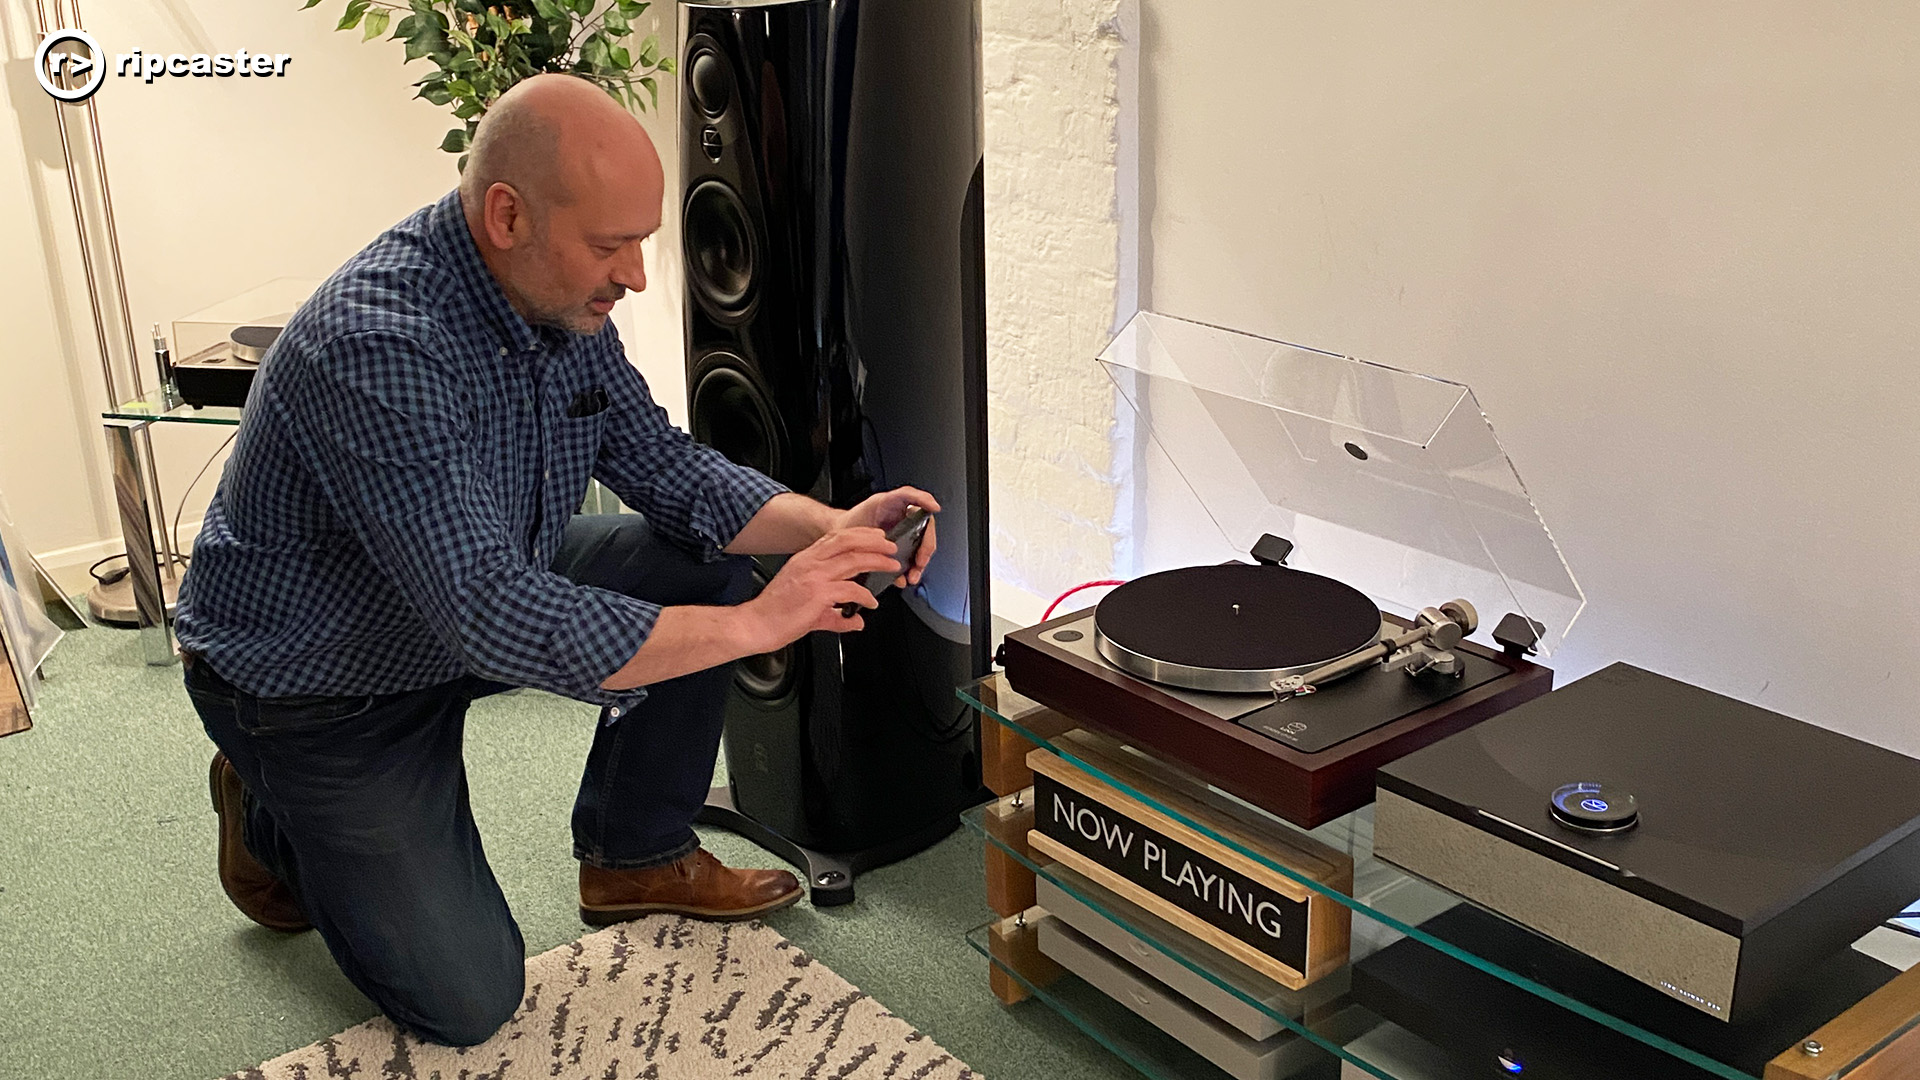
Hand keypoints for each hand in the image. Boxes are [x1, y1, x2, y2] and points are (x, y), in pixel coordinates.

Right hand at [739, 527, 902, 647]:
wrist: (755, 625)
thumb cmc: (775, 614)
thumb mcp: (810, 608)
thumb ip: (835, 614)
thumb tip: (854, 620)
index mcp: (805, 559)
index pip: (836, 537)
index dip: (859, 534)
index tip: (875, 537)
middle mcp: (810, 563)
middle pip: (848, 541)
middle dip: (874, 541)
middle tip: (890, 547)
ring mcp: (814, 577)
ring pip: (854, 560)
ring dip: (877, 561)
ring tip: (891, 566)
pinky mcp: (818, 594)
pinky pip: (850, 589)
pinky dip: (865, 595)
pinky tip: (871, 602)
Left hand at [835, 486, 939, 586]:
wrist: (838, 533)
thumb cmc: (859, 515)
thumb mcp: (883, 499)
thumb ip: (909, 495)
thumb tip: (931, 503)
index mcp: (907, 514)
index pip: (927, 523)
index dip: (929, 537)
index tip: (929, 537)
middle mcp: (906, 529)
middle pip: (924, 543)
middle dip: (924, 555)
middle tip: (919, 563)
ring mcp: (899, 545)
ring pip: (916, 558)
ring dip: (916, 569)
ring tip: (911, 576)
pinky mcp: (890, 558)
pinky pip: (902, 569)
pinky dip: (903, 576)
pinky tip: (899, 579)